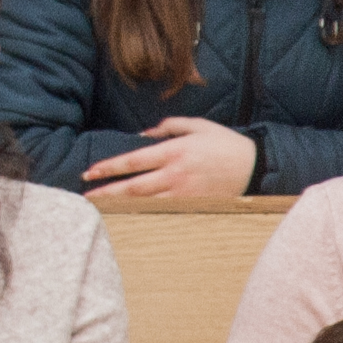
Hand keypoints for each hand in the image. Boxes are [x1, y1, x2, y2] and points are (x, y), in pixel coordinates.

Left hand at [82, 117, 258, 199]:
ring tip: (101, 208)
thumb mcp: (198, 126)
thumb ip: (167, 127)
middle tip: (86, 197)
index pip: (133, 161)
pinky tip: (129, 215)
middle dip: (107, 192)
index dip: (109, 168)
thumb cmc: (225, 143)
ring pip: (144, 203)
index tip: (90, 173)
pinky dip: (143, 213)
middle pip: (132, 187)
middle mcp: (175, 174)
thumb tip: (142, 136)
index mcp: (174, 151)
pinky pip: (162, 210)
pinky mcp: (192, 205)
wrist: (256, 167)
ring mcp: (183, 193)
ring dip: (120, 206)